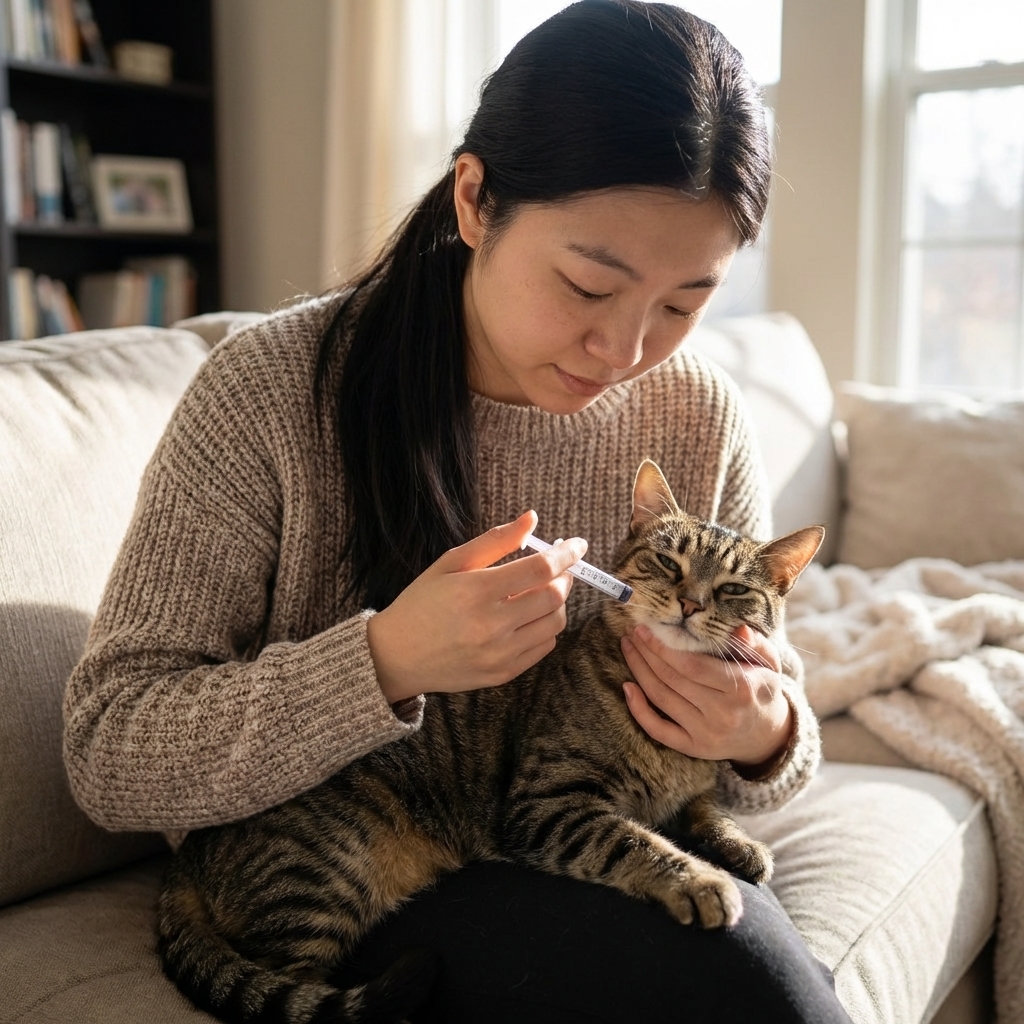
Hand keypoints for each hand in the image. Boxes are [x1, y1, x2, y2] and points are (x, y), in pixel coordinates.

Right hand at [366, 511, 585, 702]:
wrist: (395, 656)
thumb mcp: (451, 563)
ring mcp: (498, 654)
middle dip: (565, 577)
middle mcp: (491, 625)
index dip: (566, 553)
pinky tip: (529, 617)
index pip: (540, 568)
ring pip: (554, 623)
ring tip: (541, 592)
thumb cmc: (422, 602)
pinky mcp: (502, 674)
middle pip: (554, 596)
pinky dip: (546, 628)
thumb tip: (532, 518)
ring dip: (557, 603)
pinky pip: (543, 647)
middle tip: (560, 568)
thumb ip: (495, 541)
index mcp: (477, 590)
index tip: (577, 544)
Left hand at [620, 624, 791, 768]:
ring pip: (661, 699)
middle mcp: (722, 714)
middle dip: (647, 653)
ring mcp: (706, 734)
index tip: (646, 629)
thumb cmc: (762, 690)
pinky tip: (628, 687)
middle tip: (632, 633)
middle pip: (672, 679)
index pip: (693, 666)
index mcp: (741, 689)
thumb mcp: (769, 663)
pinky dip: (638, 709)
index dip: (664, 647)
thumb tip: (737, 630)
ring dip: (639, 671)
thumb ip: (755, 643)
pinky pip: (658, 730)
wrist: (767, 735)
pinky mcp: (693, 748)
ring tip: (629, 648)